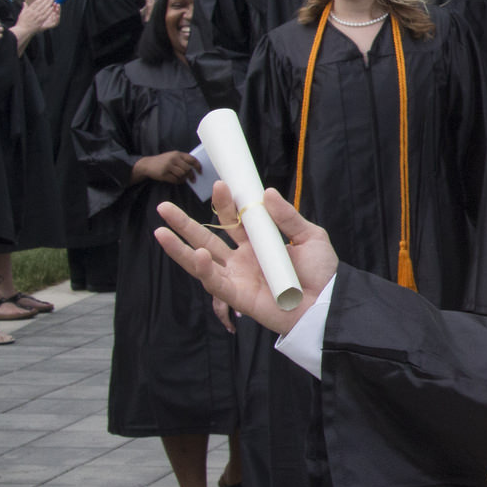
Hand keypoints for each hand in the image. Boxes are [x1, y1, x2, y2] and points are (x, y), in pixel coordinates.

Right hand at [133, 150, 200, 184]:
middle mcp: (173, 159)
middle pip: (188, 168)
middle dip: (192, 175)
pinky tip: (178, 181)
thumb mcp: (172, 156)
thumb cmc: (163, 161)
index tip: (200, 172)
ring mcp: (168, 166)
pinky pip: (175, 179)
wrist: (147, 164)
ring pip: (182, 174)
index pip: (192, 159)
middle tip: (194, 180)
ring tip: (183, 180)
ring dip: (184, 179)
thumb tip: (194, 169)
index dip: (198, 166)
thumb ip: (182, 160)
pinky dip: (178, 181)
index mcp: (177, 154)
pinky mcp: (163, 173)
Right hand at [154, 183, 338, 334]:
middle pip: (207, 238)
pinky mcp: (236, 296)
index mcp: (257, 243)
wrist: (326, 302)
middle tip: (164, 207)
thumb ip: (287, 217)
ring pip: (201, 260)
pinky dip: (204, 269)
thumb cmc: (321, 272)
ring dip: (179, 247)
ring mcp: (236, 277)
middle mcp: (241, 260)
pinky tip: (198, 254)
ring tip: (159, 230)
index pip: (233, 220)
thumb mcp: (310, 237)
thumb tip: (267, 192)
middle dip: (184, 224)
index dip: (224, 204)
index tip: (222, 184)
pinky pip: (215, 282)